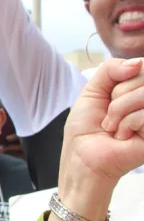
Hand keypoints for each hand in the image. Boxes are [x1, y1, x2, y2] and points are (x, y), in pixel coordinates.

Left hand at [59, 58, 143, 216]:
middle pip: (141, 76)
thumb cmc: (87, 127)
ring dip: (118, 111)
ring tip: (114, 127)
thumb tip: (138, 63)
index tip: (109, 95)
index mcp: (137, 88)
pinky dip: (126, 124)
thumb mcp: (93, 90)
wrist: (83, 157)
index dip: (120, 77)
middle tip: (110, 115)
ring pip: (143, 94)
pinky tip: (124, 136)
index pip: (140, 65)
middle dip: (116, 96)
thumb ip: (111, 69)